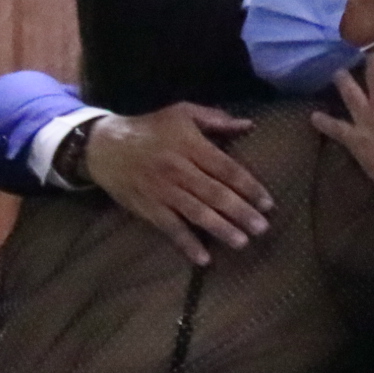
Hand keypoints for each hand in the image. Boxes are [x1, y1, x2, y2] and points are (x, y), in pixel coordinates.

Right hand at [84, 105, 271, 266]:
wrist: (106, 146)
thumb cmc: (150, 128)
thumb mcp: (182, 113)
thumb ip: (216, 119)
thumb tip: (248, 125)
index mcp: (190, 145)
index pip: (226, 168)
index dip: (249, 186)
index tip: (268, 203)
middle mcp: (178, 169)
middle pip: (215, 194)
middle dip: (241, 212)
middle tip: (262, 228)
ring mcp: (163, 191)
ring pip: (196, 213)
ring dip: (221, 229)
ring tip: (242, 242)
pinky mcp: (149, 208)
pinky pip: (171, 229)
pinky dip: (187, 244)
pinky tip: (204, 259)